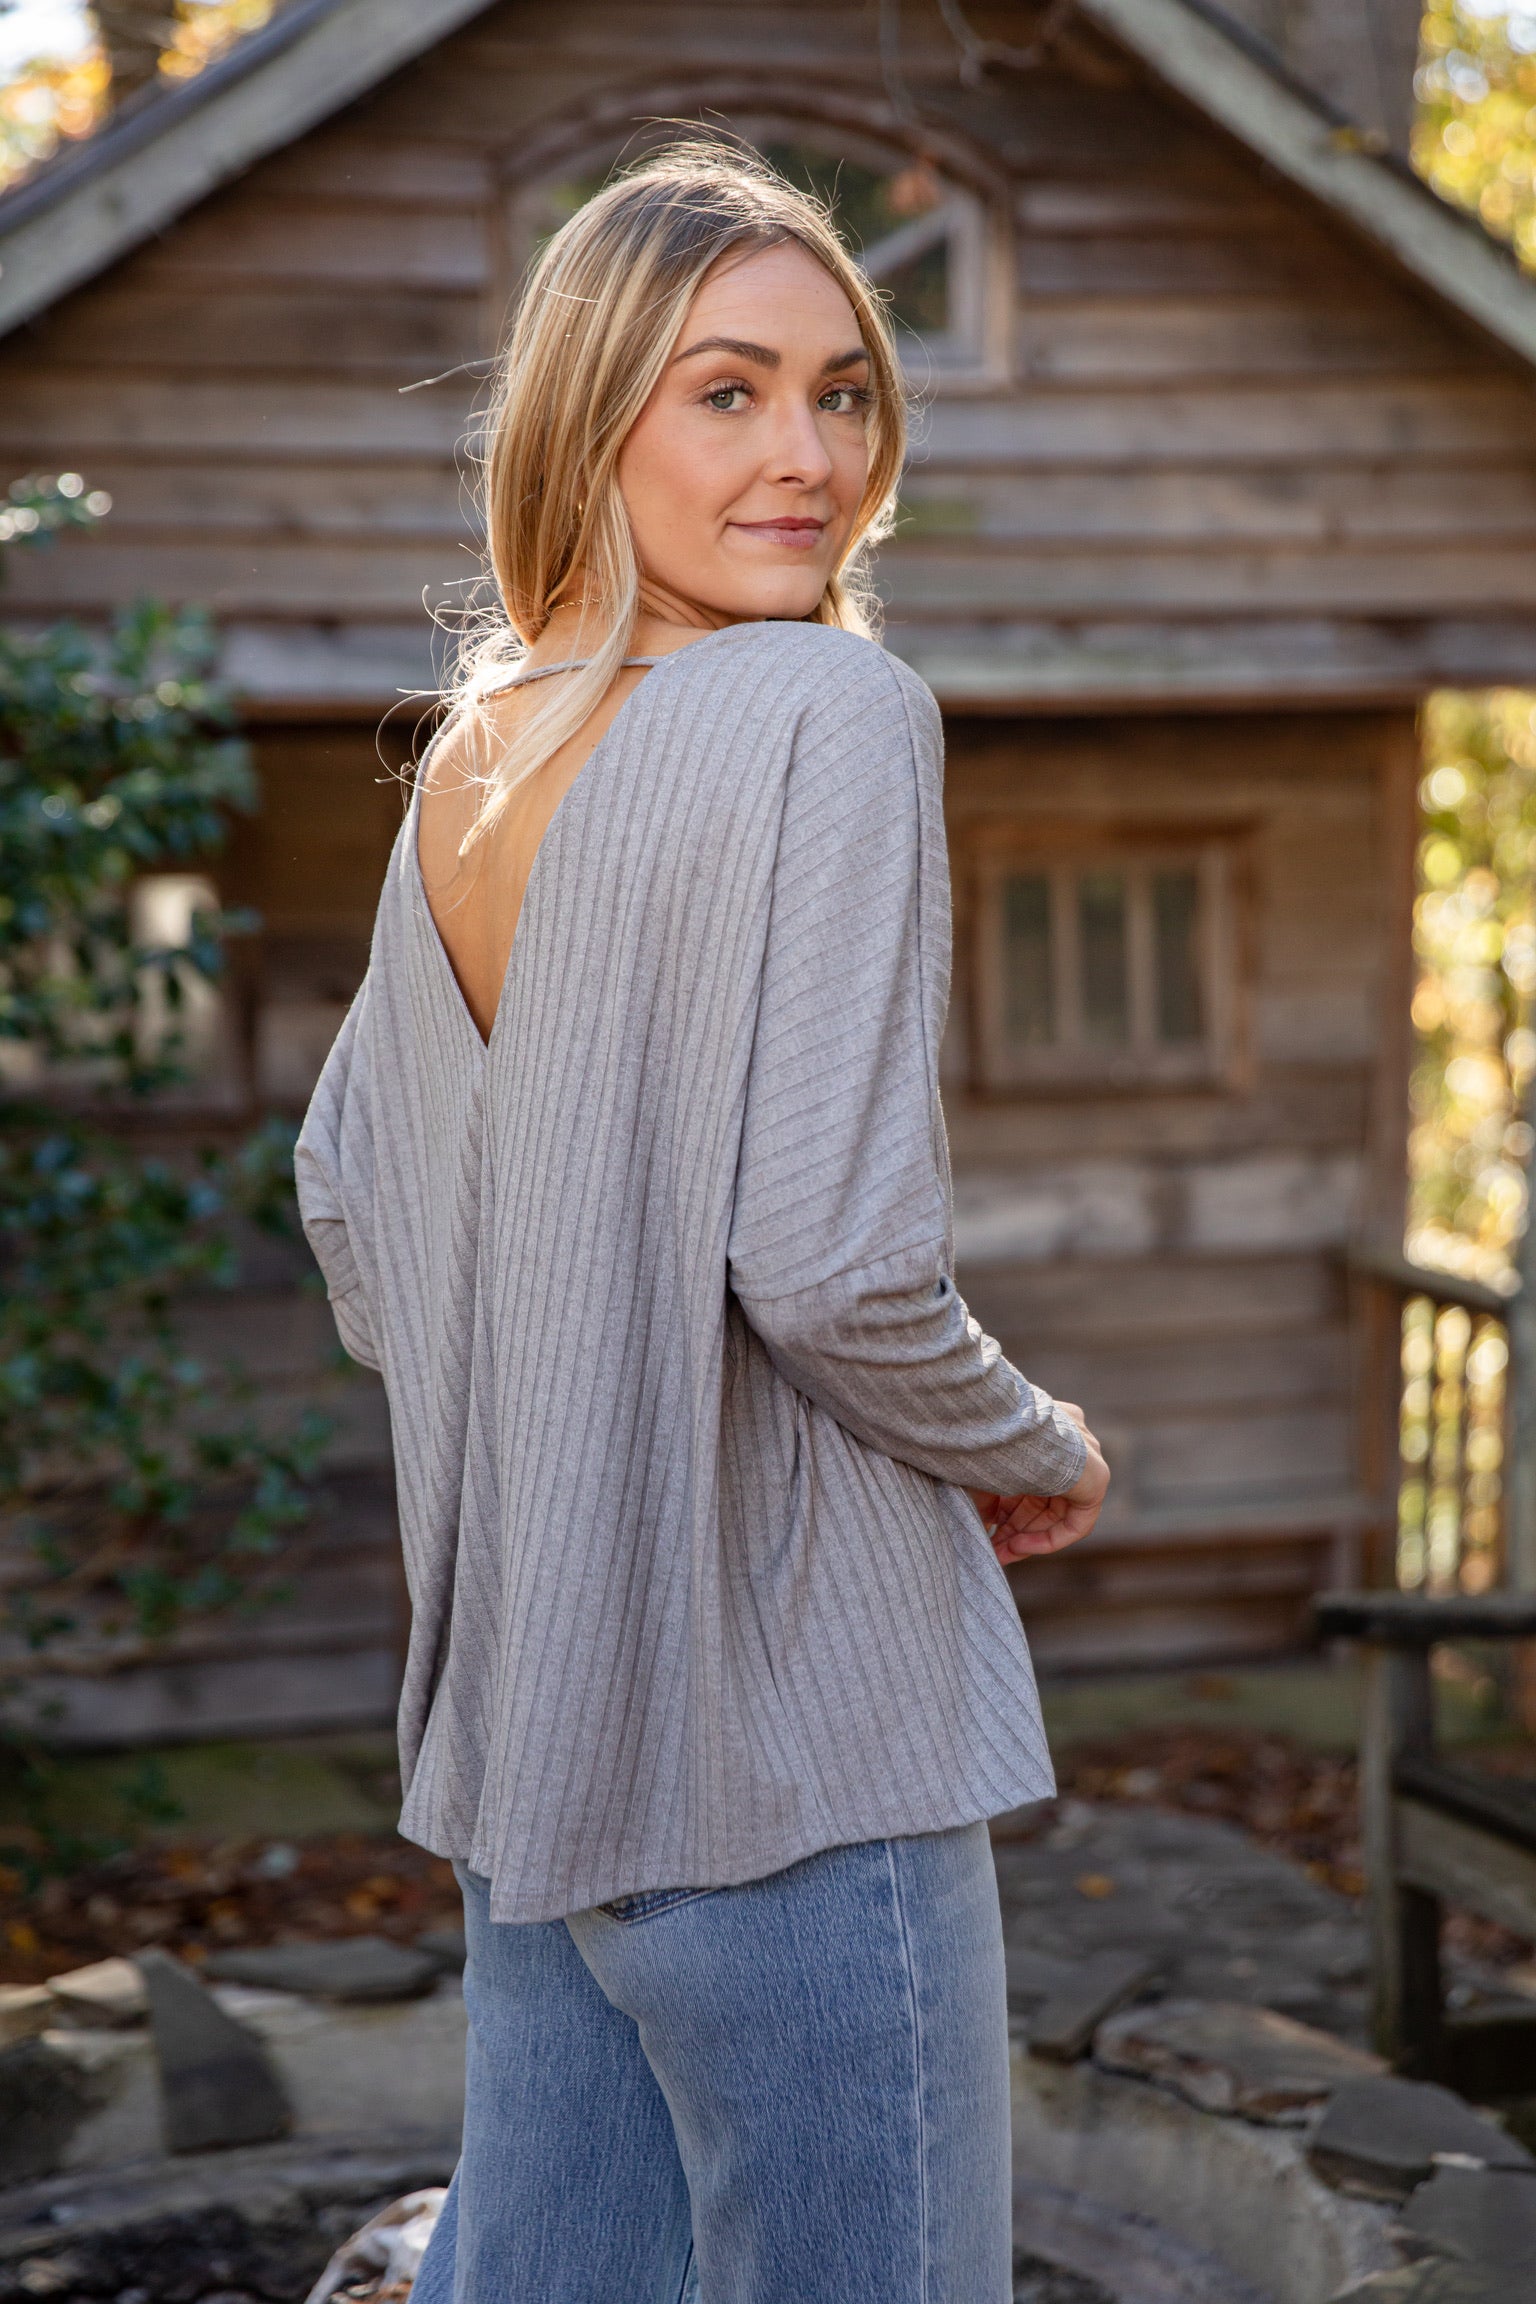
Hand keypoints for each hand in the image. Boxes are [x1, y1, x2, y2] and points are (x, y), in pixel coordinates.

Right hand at [968, 1403, 1109, 1566]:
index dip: (1004, 1508)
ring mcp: (1086, 1458)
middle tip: (992, 1549)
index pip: (1026, 1478)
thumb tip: (984, 1526)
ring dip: (1027, 1537)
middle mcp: (1067, 1439)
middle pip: (1041, 1497)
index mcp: (1042, 1425)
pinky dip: (1048, 1539)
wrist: (1010, 1430)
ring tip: (1000, 1555)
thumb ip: (983, 1499)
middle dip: (1014, 1527)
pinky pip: (1076, 1520)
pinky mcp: (1097, 1480)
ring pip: (1056, 1512)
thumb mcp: (980, 1473)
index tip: (985, 1528)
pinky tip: (1018, 1546)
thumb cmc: (989, 1443)